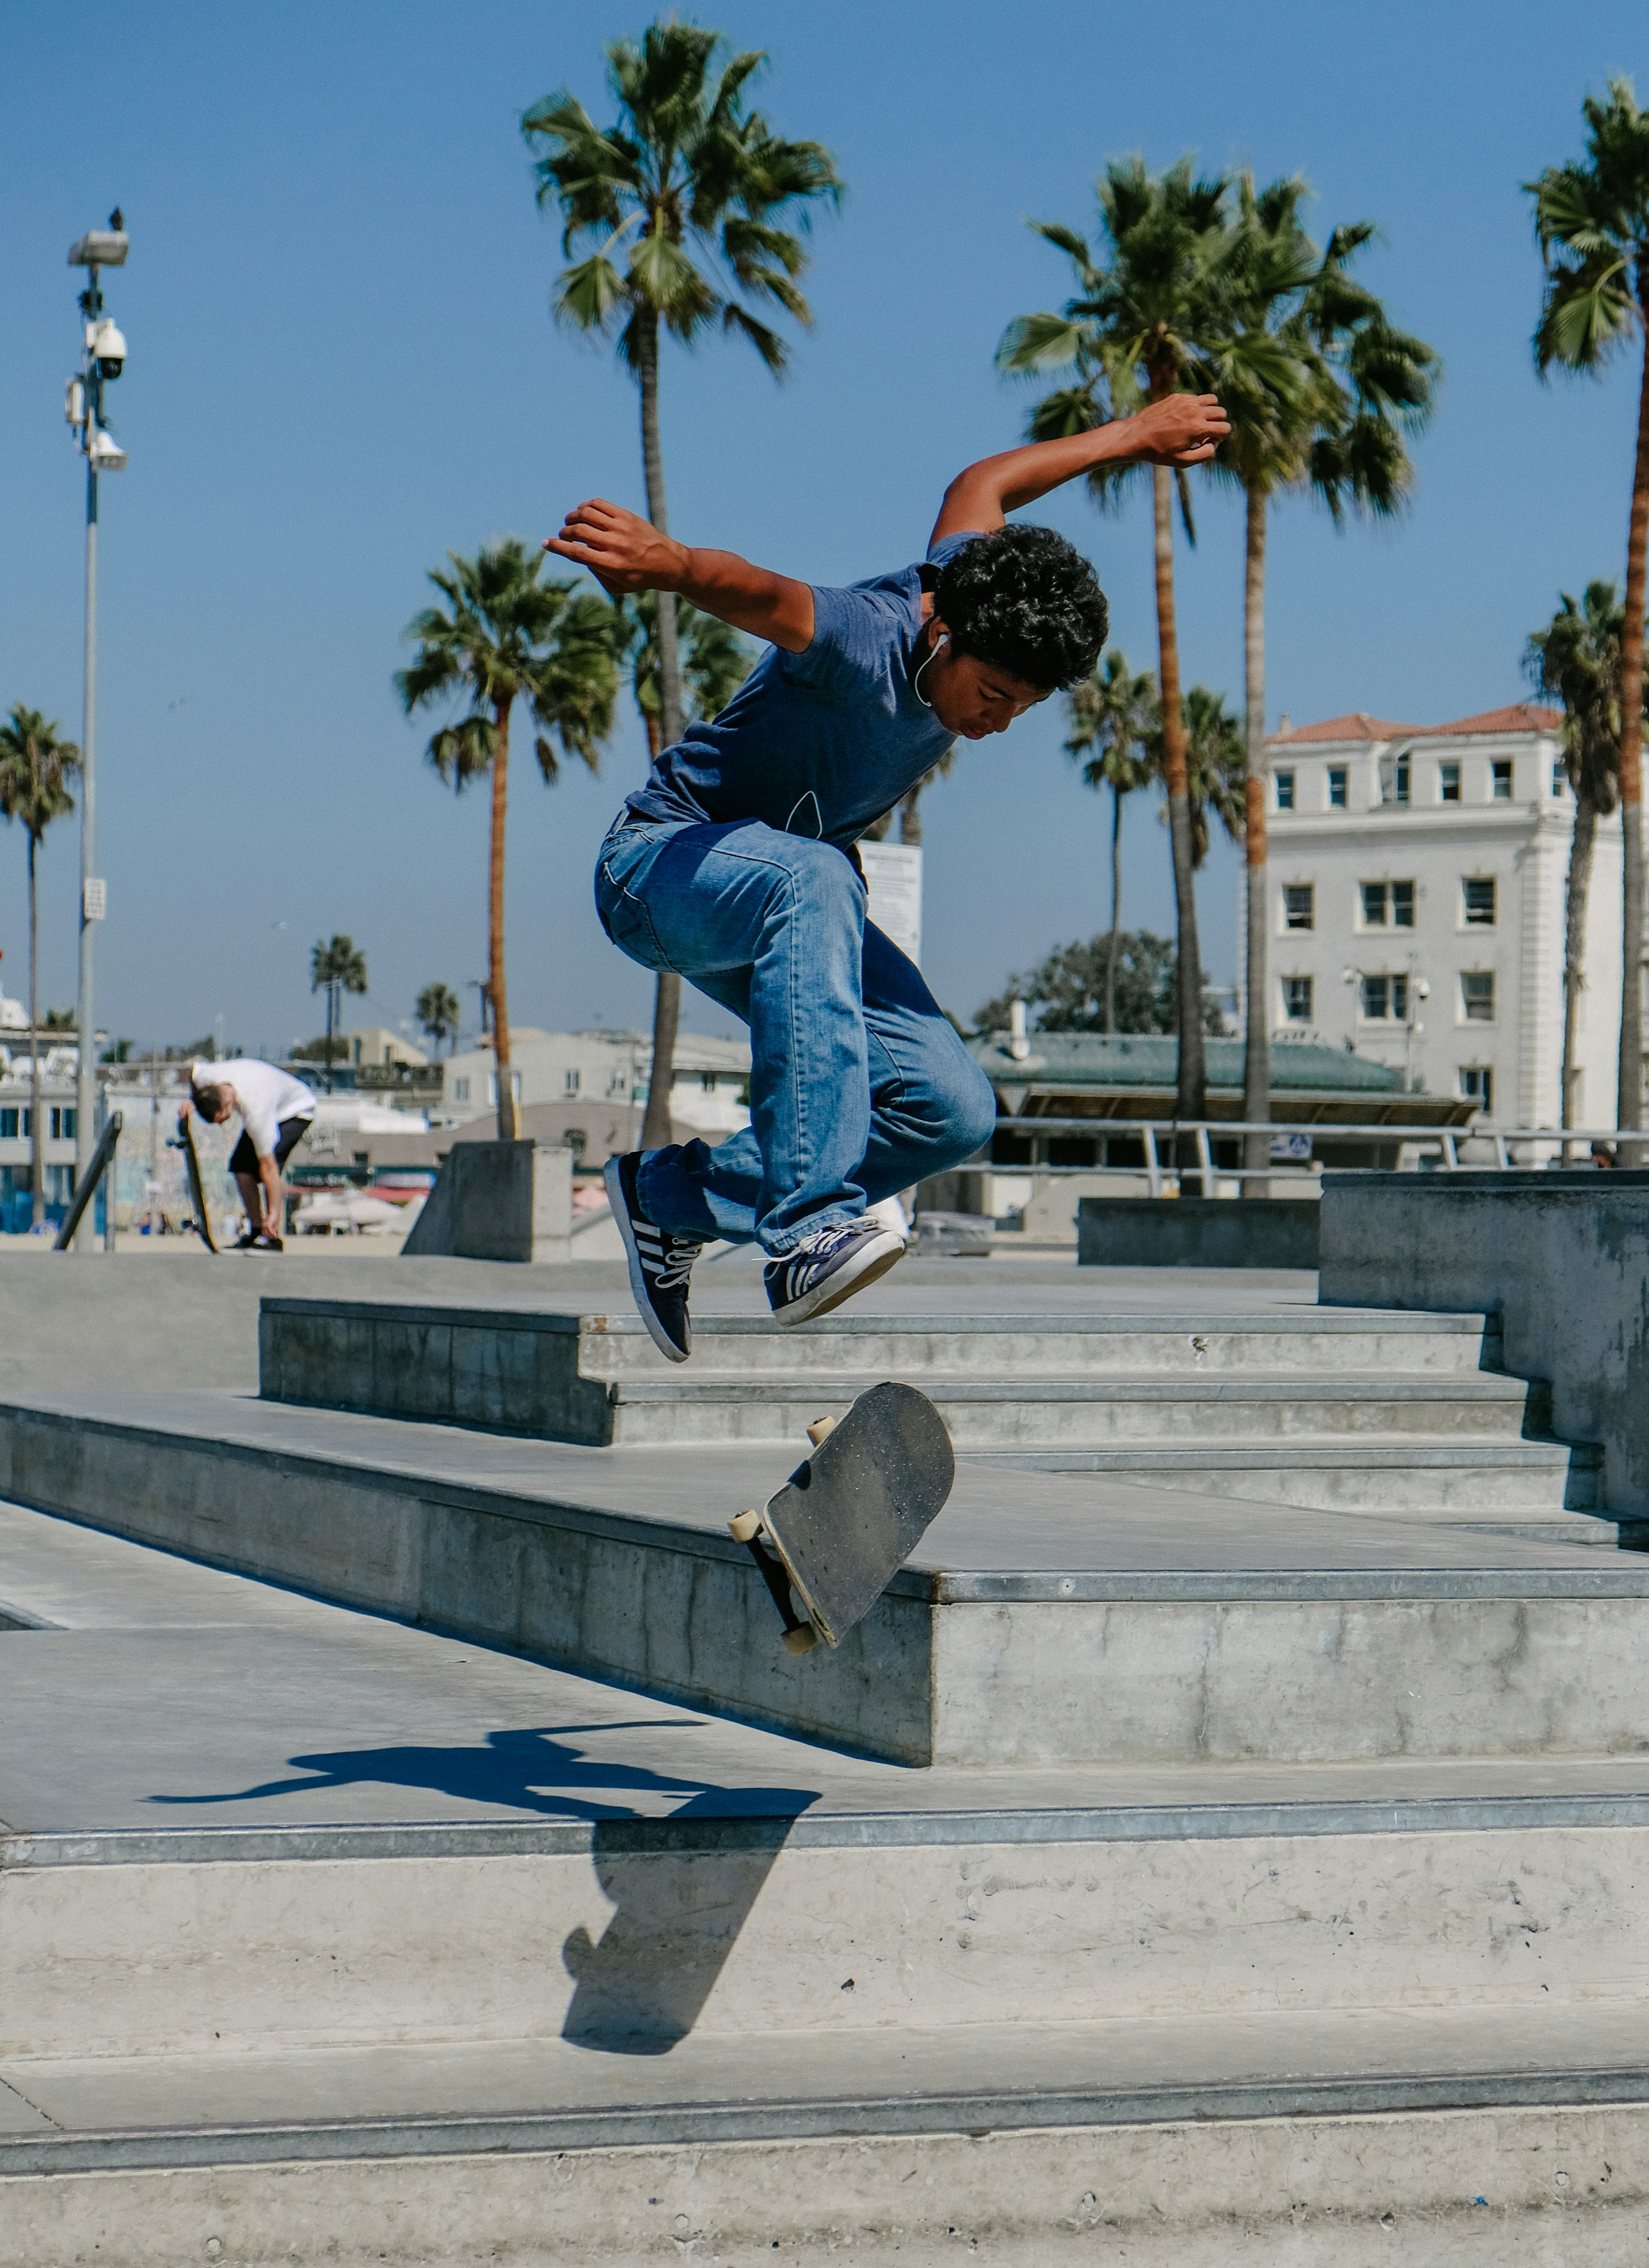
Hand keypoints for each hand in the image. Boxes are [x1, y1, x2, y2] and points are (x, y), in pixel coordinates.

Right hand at [543, 498, 686, 595]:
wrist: (668, 563)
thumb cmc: (639, 578)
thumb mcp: (617, 587)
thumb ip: (596, 573)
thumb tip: (579, 553)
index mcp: (611, 565)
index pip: (578, 553)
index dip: (557, 547)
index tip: (545, 543)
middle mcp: (615, 545)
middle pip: (579, 531)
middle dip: (565, 532)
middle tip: (564, 535)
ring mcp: (621, 528)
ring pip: (587, 513)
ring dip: (573, 516)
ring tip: (571, 522)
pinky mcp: (626, 516)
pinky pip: (600, 504)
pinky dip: (586, 506)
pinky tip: (583, 511)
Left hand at [1126, 393, 1229, 466]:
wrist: (1136, 436)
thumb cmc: (1159, 451)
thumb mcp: (1183, 461)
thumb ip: (1205, 454)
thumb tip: (1214, 444)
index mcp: (1198, 428)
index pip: (1225, 428)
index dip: (1219, 438)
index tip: (1206, 443)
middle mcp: (1195, 411)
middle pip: (1221, 413)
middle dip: (1217, 424)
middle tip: (1203, 434)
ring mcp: (1186, 401)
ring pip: (1212, 400)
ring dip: (1211, 411)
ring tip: (1198, 422)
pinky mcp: (1178, 396)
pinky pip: (1196, 397)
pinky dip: (1196, 406)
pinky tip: (1183, 417)